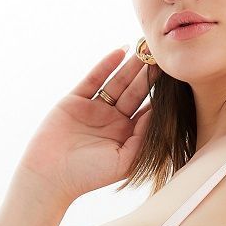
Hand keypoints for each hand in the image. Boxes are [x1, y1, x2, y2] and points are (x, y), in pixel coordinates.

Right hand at [15, 46, 155, 203]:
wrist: (51, 176)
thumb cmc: (90, 176)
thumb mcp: (125, 161)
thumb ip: (142, 137)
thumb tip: (156, 112)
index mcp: (127, 135)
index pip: (147, 109)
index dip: (160, 95)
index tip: (175, 78)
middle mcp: (112, 120)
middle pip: (134, 92)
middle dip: (147, 75)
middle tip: (161, 56)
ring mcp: (94, 108)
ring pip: (116, 82)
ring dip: (130, 66)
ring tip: (145, 50)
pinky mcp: (76, 100)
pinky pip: (94, 79)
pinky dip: (106, 65)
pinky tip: (121, 52)